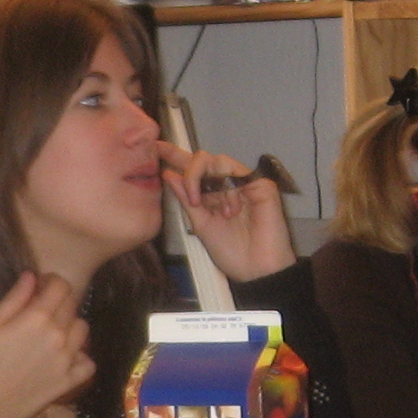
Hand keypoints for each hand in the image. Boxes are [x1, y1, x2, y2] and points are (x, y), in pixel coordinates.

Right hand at [0, 272, 91, 417]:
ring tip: (53, 333)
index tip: (40, 287)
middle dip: (58, 301)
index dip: (51, 281)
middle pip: (72, 304)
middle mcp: (58, 335)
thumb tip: (31, 276)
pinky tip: (65, 357)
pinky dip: (80, 357)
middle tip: (41, 311)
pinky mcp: (69, 380)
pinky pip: (88, 362)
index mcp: (37, 317)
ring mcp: (67, 359)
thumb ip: (13, 299)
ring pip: (83, 329)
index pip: (60, 285)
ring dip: (70, 326)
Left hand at [159, 139, 297, 281]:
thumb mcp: (200, 224)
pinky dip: (226, 188)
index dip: (175, 156)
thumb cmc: (232, 252)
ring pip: (216, 160)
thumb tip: (169, 174)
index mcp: (210, 194)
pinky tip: (228, 209)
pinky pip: (236, 170)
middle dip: (188, 172)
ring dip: (203, 179)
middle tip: (190, 198)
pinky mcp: (260, 184)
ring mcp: (243, 183)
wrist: (255, 270)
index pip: (191, 169)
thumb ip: (185, 198)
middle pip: (202, 159)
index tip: (157, 148)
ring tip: (206, 206)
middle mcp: (226, 185)